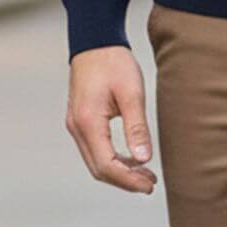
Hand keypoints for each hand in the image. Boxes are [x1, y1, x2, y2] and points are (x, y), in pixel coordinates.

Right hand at [65, 46, 157, 194]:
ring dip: (119, 172)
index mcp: (88, 122)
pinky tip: (132, 160)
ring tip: (146, 175)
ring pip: (95, 161)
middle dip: (124, 181)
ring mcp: (76, 125)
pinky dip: (112, 160)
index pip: (106, 165)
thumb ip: (137, 128)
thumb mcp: (132, 93)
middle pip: (98, 169)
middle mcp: (77, 127)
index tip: (149, 184)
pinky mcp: (81, 121)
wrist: (95, 41)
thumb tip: (144, 159)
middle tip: (150, 185)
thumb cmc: (114, 62)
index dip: (128, 180)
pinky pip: (94, 150)